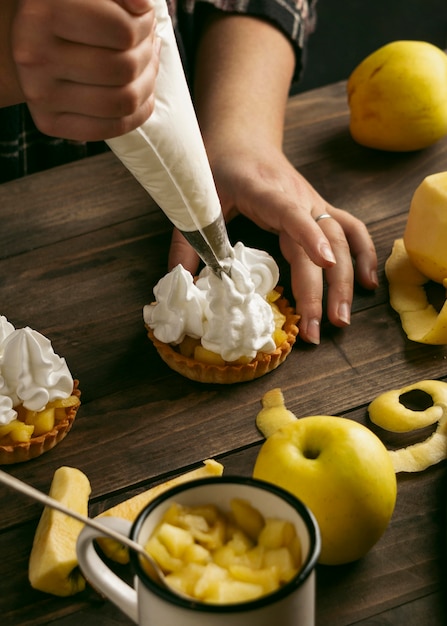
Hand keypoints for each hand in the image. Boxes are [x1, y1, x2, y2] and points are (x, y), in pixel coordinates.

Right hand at [11, 0, 158, 139]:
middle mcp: (34, 58)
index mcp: (42, 15)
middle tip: (147, 43)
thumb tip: (143, 8)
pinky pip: (113, 127)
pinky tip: (139, 90)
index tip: (142, 18)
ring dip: (148, 82)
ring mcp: (40, 95)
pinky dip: (138, 110)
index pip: (124, 32)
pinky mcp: (49, 123)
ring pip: (125, 101)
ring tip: (145, 64)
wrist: (32, 40)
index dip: (145, 25)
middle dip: (148, 54)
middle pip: (126, 69)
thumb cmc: (69, 9)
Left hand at [168, 140, 377, 344]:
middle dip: (324, 287)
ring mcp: (313, 202)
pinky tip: (369, 283)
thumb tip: (180, 282)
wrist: (242, 138)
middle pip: (322, 239)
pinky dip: (364, 254)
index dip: (309, 236)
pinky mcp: (320, 208)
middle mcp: (298, 196)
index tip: (324, 265)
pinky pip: (351, 229)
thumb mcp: (198, 200)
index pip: (292, 213)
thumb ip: (187, 241)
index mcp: (266, 191)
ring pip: (343, 238)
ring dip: (347, 279)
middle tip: (318, 329)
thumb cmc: (219, 167)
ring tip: (343, 319)